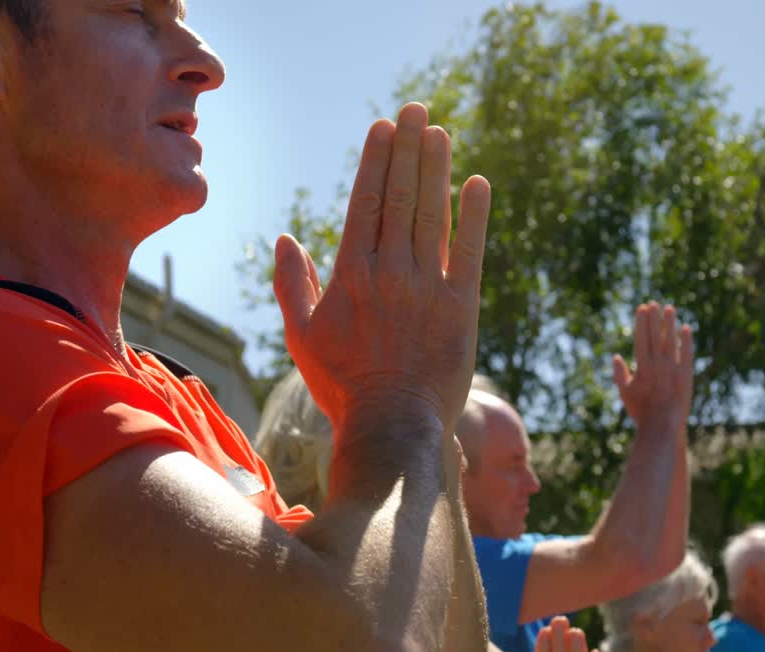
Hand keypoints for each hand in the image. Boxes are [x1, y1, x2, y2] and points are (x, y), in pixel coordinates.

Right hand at [274, 103, 489, 431]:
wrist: (394, 428)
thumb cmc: (342, 386)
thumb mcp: (302, 337)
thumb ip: (293, 285)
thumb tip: (287, 239)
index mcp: (352, 275)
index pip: (366, 202)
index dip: (377, 160)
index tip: (385, 128)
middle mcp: (392, 273)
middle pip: (401, 197)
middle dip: (408, 149)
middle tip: (416, 110)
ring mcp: (430, 289)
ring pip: (434, 216)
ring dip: (438, 171)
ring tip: (441, 133)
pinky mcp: (463, 309)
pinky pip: (472, 253)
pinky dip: (476, 217)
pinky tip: (478, 184)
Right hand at [612, 303, 694, 429]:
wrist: (663, 426)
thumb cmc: (641, 412)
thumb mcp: (625, 393)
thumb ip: (620, 374)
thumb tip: (616, 357)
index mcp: (642, 368)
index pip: (641, 338)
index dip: (641, 322)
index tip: (642, 308)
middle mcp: (658, 365)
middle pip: (656, 335)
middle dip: (654, 318)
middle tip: (654, 303)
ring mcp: (673, 369)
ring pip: (672, 340)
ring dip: (670, 323)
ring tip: (670, 308)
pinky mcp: (686, 375)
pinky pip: (688, 353)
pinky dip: (687, 340)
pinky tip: (686, 328)